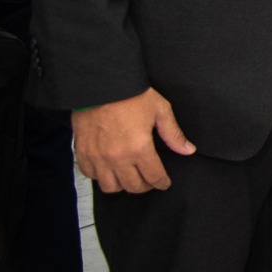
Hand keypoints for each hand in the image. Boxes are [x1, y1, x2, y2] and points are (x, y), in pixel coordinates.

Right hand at [72, 87, 196, 193]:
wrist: (102, 84)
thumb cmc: (131, 94)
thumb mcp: (160, 110)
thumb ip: (173, 134)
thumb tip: (188, 149)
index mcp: (139, 148)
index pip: (153, 176)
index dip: (162, 183)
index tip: (164, 183)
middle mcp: (117, 158)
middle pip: (133, 186)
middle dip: (145, 186)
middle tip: (149, 180)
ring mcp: (98, 157)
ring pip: (111, 187)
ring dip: (123, 185)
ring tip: (130, 176)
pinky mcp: (83, 153)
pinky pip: (91, 175)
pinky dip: (101, 176)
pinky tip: (110, 169)